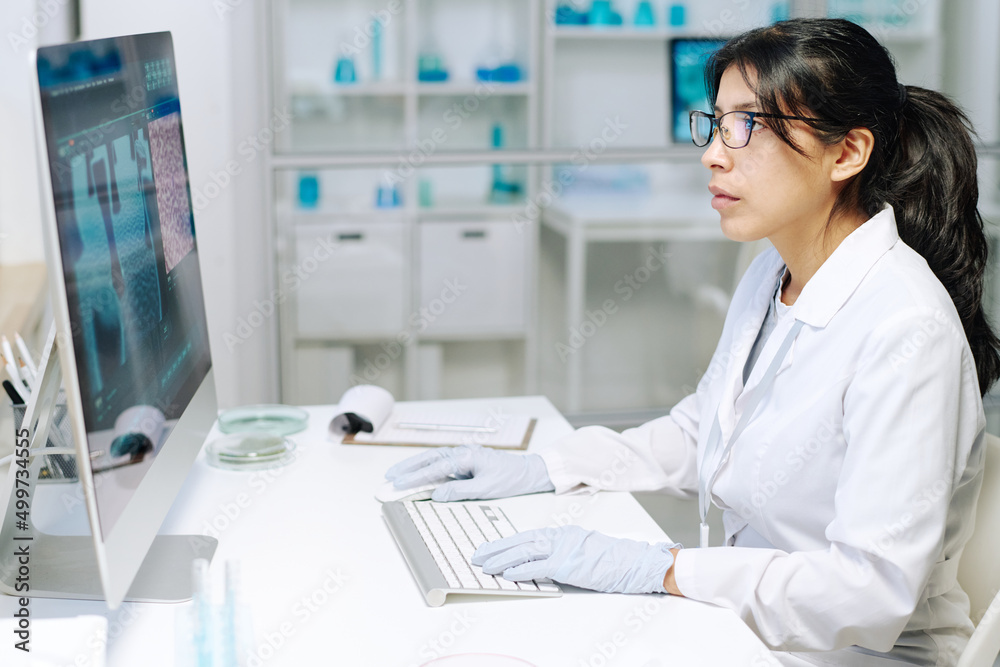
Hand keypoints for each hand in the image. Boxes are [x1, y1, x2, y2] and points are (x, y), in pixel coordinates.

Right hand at [384, 444, 554, 500]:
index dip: (414, 477)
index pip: (434, 468)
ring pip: (433, 458)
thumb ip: (459, 491)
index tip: (397, 484)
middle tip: (388, 476)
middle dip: (407, 467)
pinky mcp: (465, 460)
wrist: (528, 472)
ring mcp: (463, 455)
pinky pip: (441, 463)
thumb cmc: (510, 480)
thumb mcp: (486, 489)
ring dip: (414, 466)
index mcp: (466, 457)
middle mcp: (462, 452)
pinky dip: (427, 468)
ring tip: (396, 474)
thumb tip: (436, 493)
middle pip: (428, 458)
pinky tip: (417, 474)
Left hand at [471, 525, 678, 594]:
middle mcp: (560, 536)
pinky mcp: (568, 563)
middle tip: (477, 555)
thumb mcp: (582, 550)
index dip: (506, 542)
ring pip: (524, 552)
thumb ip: (561, 552)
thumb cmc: (612, 559)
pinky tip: (507, 574)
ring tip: (485, 565)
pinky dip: (520, 570)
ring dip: (502, 559)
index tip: (490, 548)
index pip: (527, 536)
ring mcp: (563, 548)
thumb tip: (541, 563)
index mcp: (562, 533)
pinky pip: (538, 567)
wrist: (632, 561)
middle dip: (496, 549)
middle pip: (520, 541)